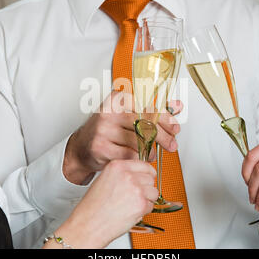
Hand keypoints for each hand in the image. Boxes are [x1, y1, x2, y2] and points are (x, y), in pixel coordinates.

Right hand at [46, 159, 158, 248]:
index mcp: (117, 166)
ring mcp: (136, 189)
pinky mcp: (141, 204)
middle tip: (134, 196)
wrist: (88, 224)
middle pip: (151, 178)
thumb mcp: (105, 179)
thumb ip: (123, 173)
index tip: (145, 179)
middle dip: (146, 188)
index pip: (144, 164)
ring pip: (154, 192)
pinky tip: (130, 212)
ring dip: (146, 200)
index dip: (146, 174)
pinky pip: (151, 206)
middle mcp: (127, 175)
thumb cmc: (94, 206)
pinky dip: (144, 211)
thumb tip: (140, 174)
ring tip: (130, 205)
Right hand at [64, 91, 181, 183]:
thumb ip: (152, 111)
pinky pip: (129, 155)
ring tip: (151, 153)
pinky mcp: (101, 148)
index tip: (175, 127)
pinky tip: (139, 158)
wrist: (81, 148)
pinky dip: (138, 159)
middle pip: (144, 125)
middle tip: (172, 144)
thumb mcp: (127, 115)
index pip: (147, 107)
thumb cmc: (107, 130)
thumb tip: (176, 105)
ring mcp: (103, 130)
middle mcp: (108, 112)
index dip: (165, 119)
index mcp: (116, 99)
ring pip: (138, 142)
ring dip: (151, 151)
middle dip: (163, 136)